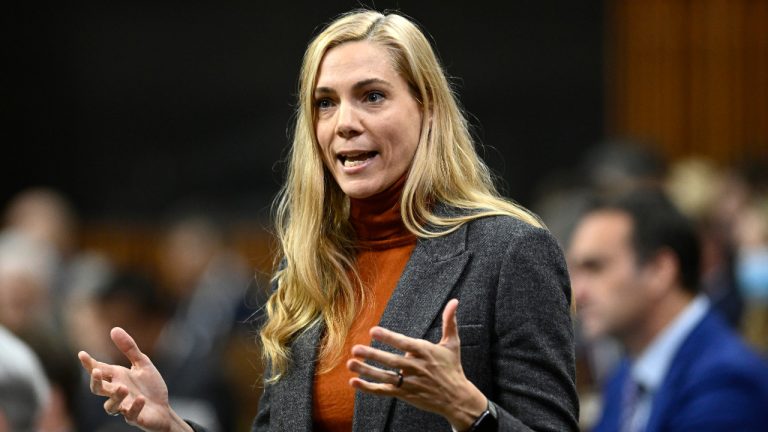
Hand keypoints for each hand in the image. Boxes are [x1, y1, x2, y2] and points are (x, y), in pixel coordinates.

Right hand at [77, 327, 191, 431]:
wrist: (163, 409)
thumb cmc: (150, 387)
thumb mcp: (142, 363)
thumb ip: (129, 348)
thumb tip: (114, 329)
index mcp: (117, 377)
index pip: (99, 370)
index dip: (89, 364)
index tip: (82, 354)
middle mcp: (117, 392)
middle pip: (98, 389)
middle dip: (95, 381)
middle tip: (98, 372)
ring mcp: (124, 406)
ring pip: (110, 405)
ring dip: (115, 396)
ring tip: (123, 388)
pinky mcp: (135, 417)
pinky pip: (130, 415)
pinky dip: (134, 407)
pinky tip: (140, 399)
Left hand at [346, 299, 487, 430]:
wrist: (457, 399)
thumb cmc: (452, 368)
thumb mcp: (452, 344)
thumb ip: (449, 322)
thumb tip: (454, 301)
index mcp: (425, 352)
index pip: (404, 343)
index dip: (389, 338)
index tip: (373, 331)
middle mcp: (416, 367)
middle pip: (391, 361)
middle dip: (373, 355)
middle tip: (355, 349)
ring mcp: (409, 382)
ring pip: (385, 376)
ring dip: (366, 371)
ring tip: (350, 363)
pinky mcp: (405, 394)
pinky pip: (384, 391)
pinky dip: (369, 388)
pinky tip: (354, 382)